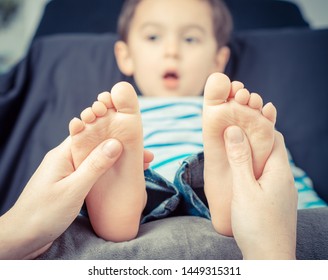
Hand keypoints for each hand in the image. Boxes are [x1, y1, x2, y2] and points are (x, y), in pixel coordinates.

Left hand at [0, 137, 129, 258]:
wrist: (23, 237)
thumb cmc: (43, 213)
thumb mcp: (73, 189)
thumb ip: (95, 166)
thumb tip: (115, 143)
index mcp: (64, 154)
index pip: (90, 132)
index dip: (112, 130)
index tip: (133, 132)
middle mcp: (66, 159)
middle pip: (97, 146)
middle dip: (120, 148)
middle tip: (144, 154)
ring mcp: (68, 172)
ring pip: (97, 160)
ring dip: (116, 161)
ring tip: (139, 165)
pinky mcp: (71, 184)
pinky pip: (93, 173)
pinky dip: (108, 173)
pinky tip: (120, 178)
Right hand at [224, 126, 297, 258]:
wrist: (270, 259)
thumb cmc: (256, 225)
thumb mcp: (243, 189)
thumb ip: (239, 159)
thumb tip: (234, 130)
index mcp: (279, 171)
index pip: (275, 137)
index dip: (260, 125)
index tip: (241, 120)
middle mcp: (285, 179)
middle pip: (273, 149)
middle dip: (256, 139)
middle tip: (234, 134)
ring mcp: (283, 192)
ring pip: (269, 164)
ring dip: (254, 155)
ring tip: (234, 152)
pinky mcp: (278, 202)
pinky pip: (268, 178)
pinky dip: (255, 170)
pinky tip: (242, 176)